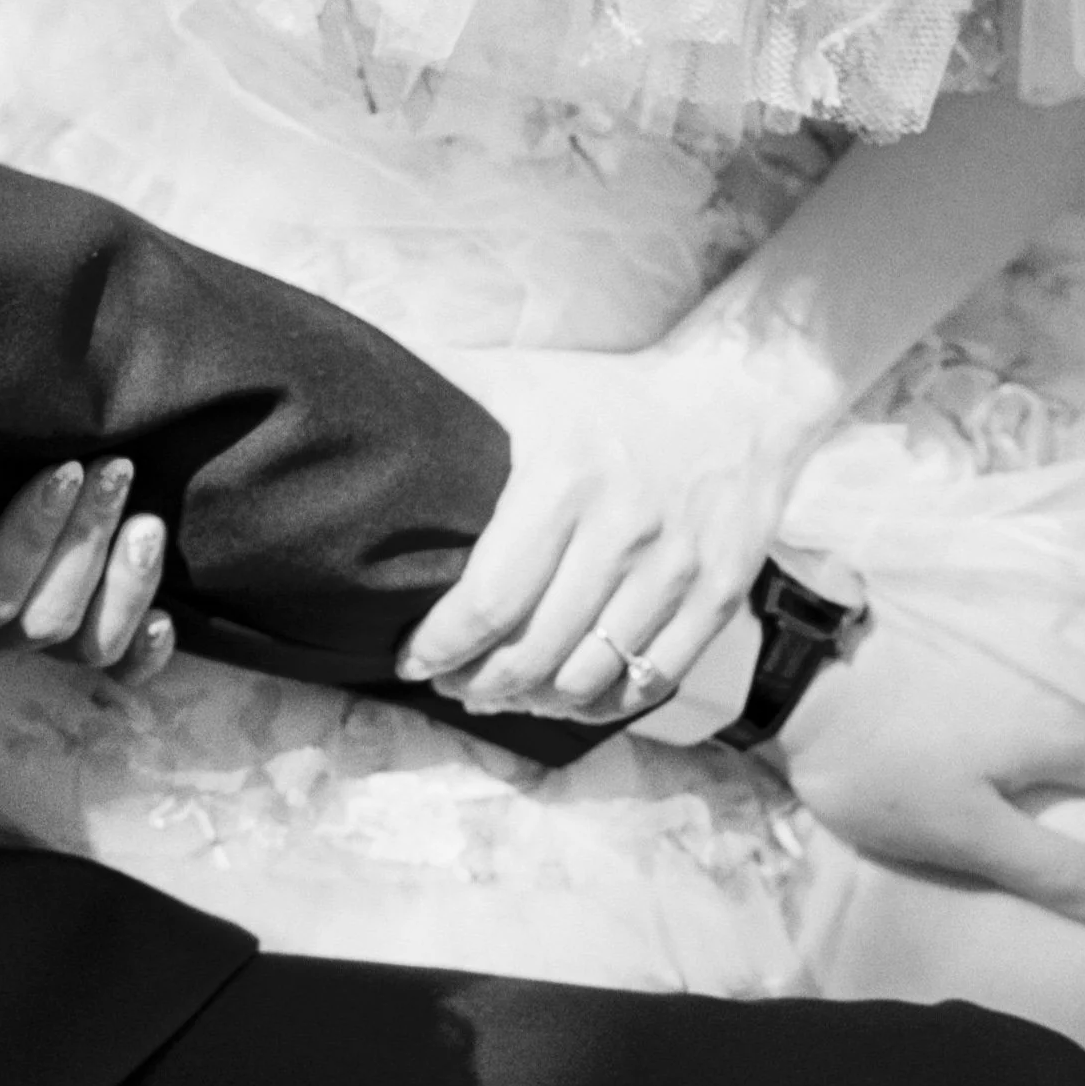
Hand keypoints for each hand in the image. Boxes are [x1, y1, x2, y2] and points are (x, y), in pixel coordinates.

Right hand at [0, 459, 173, 676]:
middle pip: (45, 617)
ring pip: (89, 642)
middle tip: (114, 469)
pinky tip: (166, 617)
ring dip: (126, 584)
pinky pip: (120, 670)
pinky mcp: (80, 635)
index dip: (30, 539)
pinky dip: (147, 653)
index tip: (63, 469)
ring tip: (146, 520)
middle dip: (86, 540)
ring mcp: (34, 640)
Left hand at [397, 331, 826, 717]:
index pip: (490, 601)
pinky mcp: (719, 596)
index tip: (412, 662)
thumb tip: (346, 390)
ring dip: (536, 702)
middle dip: (479, 685)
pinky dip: (603, 705)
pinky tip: (569, 696)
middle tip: (452, 685)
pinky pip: (651, 680)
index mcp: (565, 480)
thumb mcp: (524, 381)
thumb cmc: (608, 397)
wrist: (738, 398)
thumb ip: (442, 388)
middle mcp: (625, 530)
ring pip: (591, 677)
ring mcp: (678, 569)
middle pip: (536, 652)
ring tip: (503, 694)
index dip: (441, 647)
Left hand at [774, 612, 1084, 920]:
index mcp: (1066, 737)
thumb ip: (1051, 868)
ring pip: (1078, 730)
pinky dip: (1050, 750)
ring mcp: (1009, 677)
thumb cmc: (885, 767)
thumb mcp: (968, 835)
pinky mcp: (968, 672)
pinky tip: (1023, 774)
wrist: (802, 680)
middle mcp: (1052, 698)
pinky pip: (1035, 717)